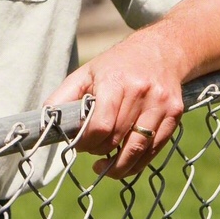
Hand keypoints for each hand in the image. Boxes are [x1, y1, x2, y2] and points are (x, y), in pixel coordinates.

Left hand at [44, 32, 186, 179]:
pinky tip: (126, 162)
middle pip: (117, 139)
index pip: (101, 126)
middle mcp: (140, 91)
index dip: (87, 143)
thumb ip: (63, 97)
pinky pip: (155, 148)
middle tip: (92, 151)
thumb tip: (44, 123)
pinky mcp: (175, 113)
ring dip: (120, 166)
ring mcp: (160, 103)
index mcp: (115, 81)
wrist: (162, 49)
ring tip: (106, 168)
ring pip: (138, 148)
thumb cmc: (118, 64)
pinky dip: (139, 162)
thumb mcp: (87, 72)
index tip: (80, 145)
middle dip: (100, 151)